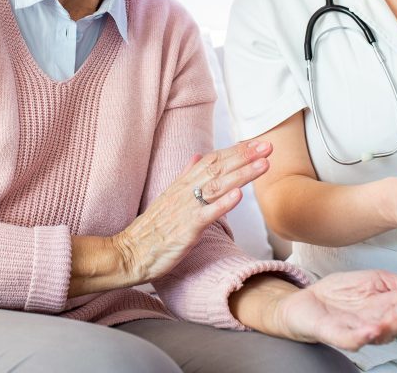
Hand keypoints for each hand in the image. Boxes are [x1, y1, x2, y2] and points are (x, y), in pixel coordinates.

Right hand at [113, 140, 271, 283]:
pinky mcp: (186, 229)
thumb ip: (185, 175)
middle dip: (244, 156)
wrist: (129, 252)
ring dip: (241, 174)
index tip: (256, 143)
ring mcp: (186, 209)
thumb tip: (196, 156)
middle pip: (218, 168)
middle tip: (267, 145)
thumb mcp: (168, 196)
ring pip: (217, 186)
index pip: (212, 160)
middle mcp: (185, 191)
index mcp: (182, 183)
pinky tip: (238, 195)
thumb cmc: (151, 229)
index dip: (235, 151)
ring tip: (263, 164)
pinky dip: (223, 204)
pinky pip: (206, 214)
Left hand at [272, 248, 396, 350]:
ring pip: (389, 328)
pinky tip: (374, 329)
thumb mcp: (379, 281)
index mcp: (395, 306)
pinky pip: (355, 339)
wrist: (308, 303)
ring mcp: (363, 329)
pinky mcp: (340, 335)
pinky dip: (365, 336)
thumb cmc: (345, 295)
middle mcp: (385, 321)